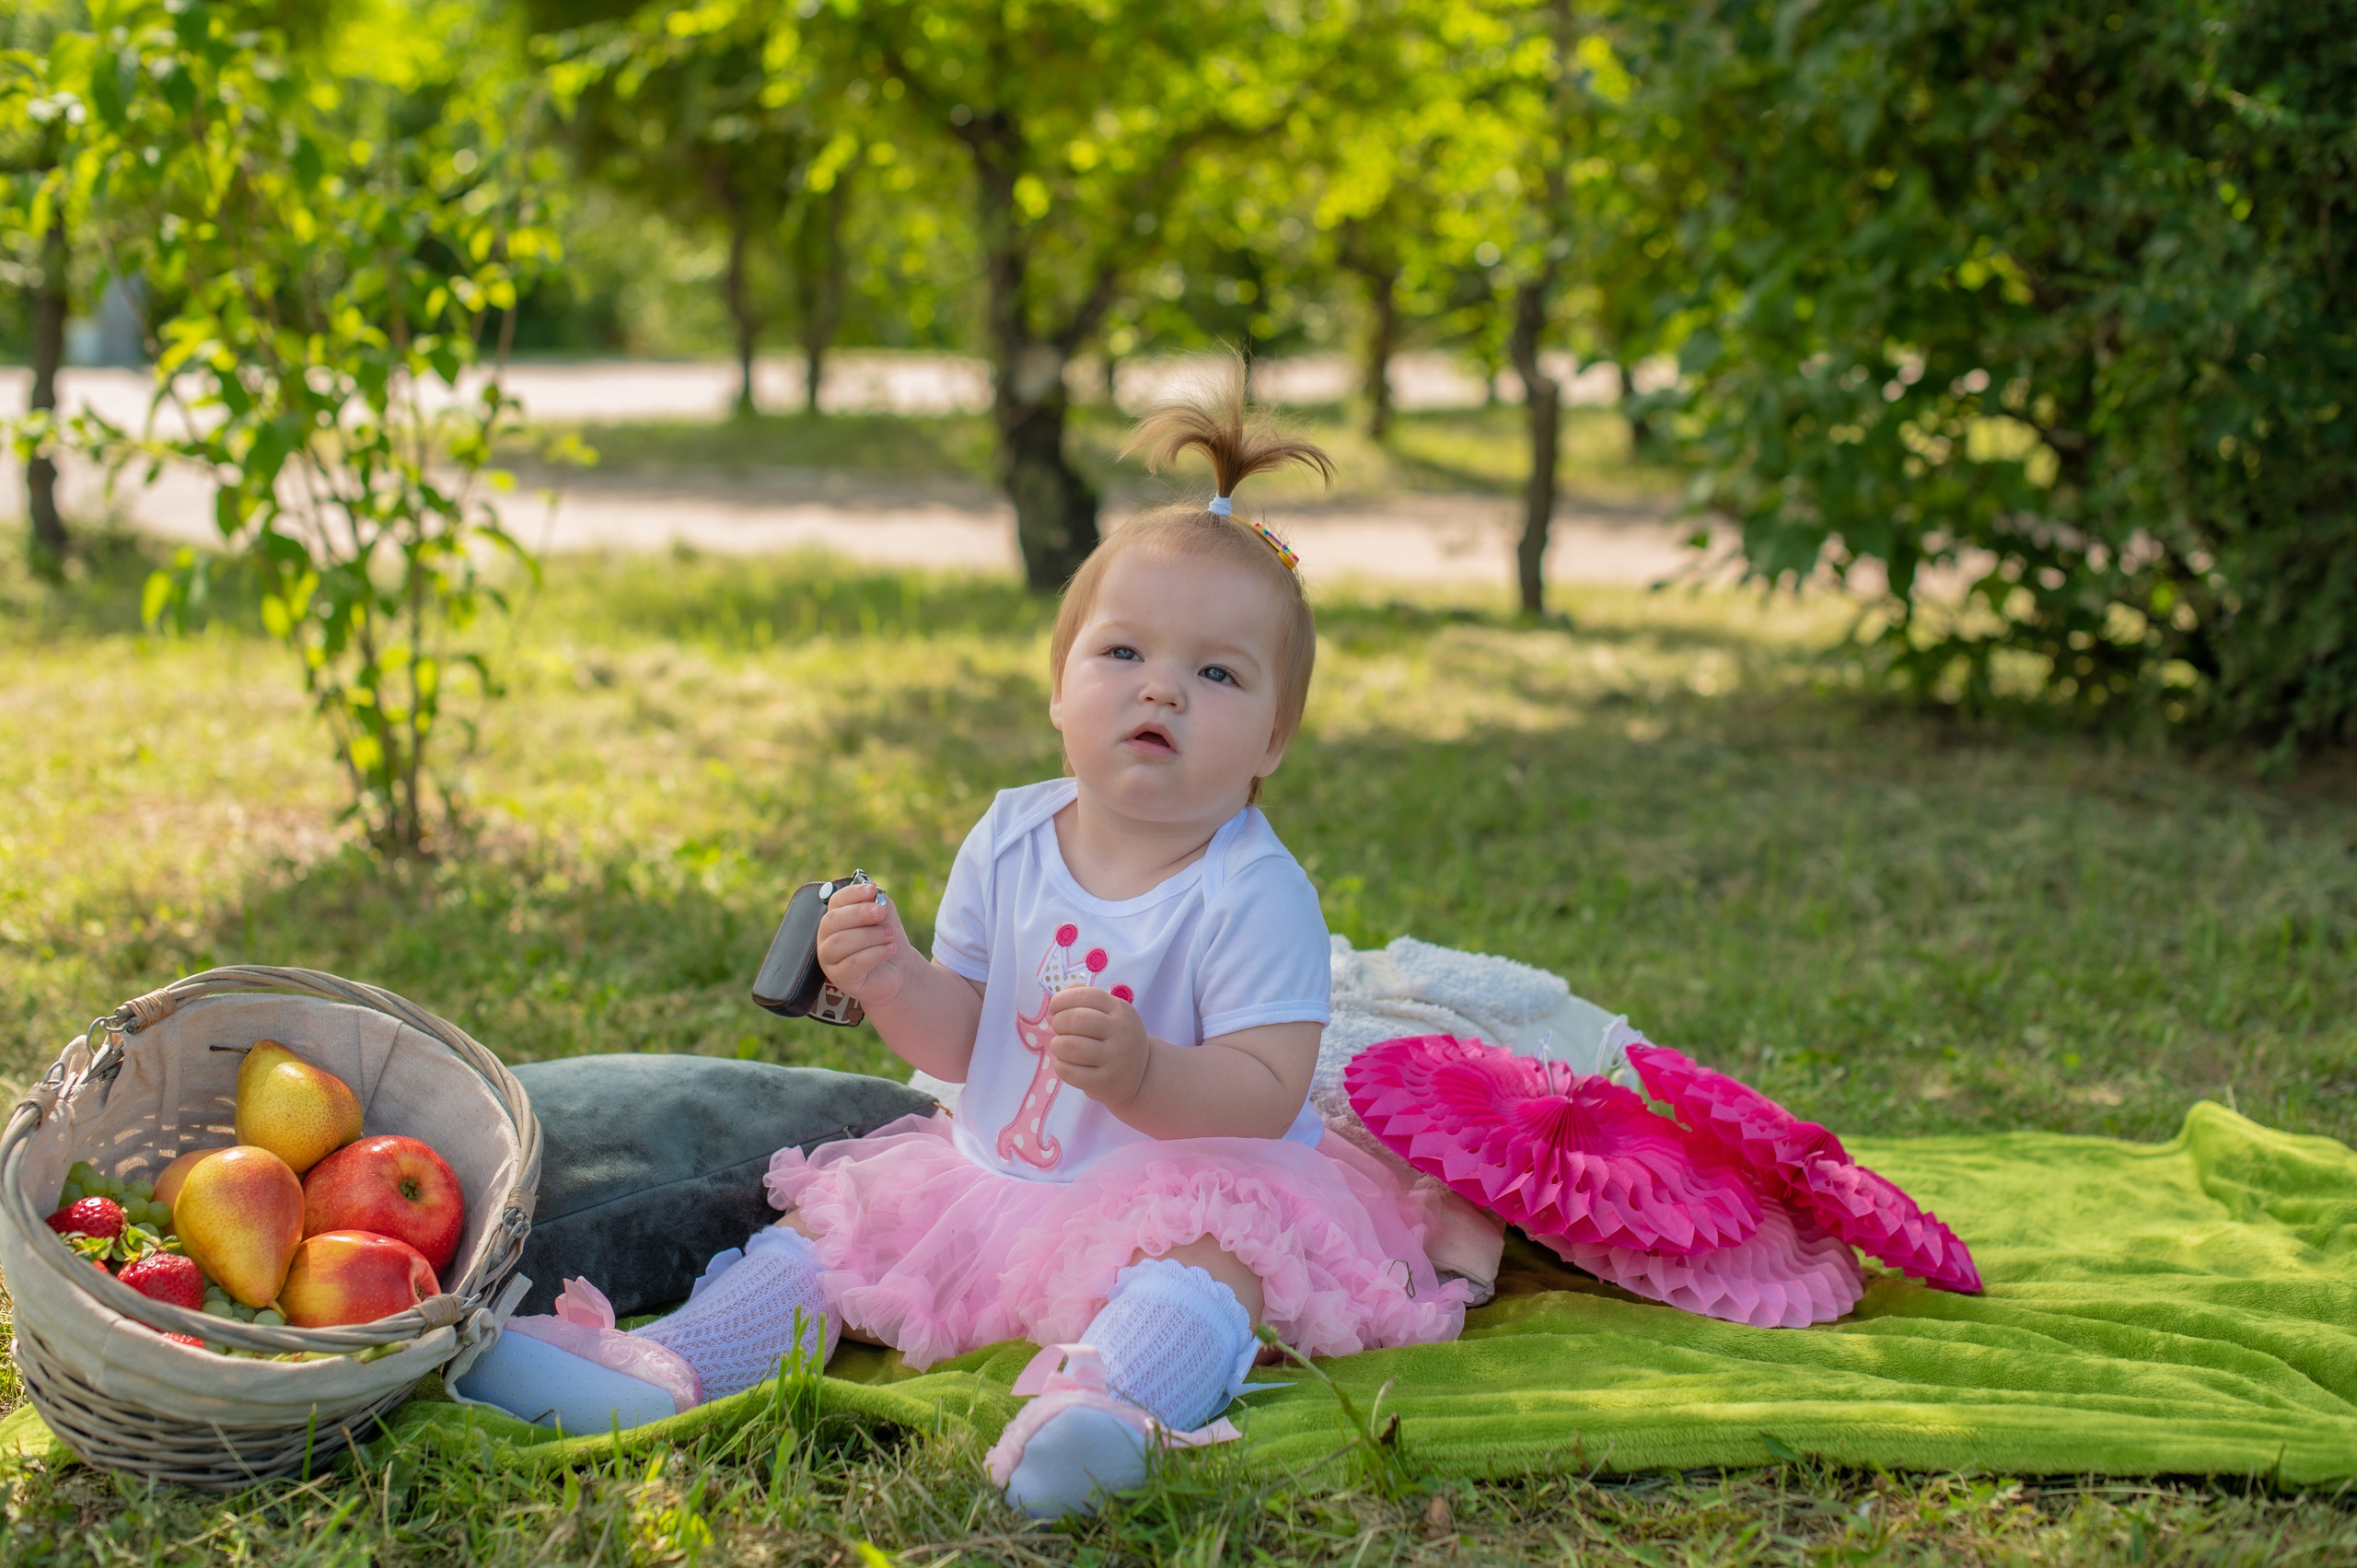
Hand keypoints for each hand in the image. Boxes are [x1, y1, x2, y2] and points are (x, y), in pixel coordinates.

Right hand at [814, 881, 913, 1006]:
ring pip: (840, 942)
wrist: (898, 969)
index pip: (835, 901)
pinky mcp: (841, 978)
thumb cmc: (886, 939)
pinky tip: (889, 949)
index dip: (852, 894)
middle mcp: (826, 937)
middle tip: (880, 912)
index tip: (871, 890)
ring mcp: (830, 959)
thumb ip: (879, 903)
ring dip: (870, 935)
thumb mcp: (886, 917)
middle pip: (832, 921)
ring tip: (891, 934)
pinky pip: (852, 964)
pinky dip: (874, 953)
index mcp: (835, 918)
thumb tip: (872, 894)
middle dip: (858, 914)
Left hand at [1047, 986, 1151, 1109]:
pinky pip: (1071, 1072)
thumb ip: (1086, 998)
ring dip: (1057, 1045)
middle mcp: (1120, 1032)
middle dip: (1058, 1023)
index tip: (1055, 1009)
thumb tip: (1063, 992)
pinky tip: (1065, 1063)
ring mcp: (1115, 1059)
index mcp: (1120, 1009)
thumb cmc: (1116, 1038)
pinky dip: (1060, 1066)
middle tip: (1059, 1030)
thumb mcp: (1110, 1013)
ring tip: (1061, 1047)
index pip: (1085, 995)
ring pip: (1070, 1047)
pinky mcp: (1106, 1082)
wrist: (1142, 1074)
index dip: (1062, 999)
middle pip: (1075, 1020)